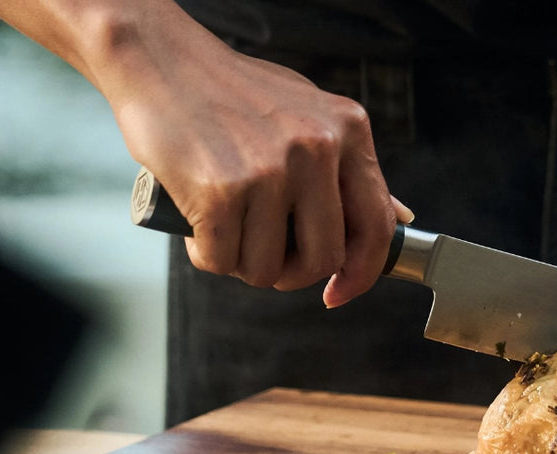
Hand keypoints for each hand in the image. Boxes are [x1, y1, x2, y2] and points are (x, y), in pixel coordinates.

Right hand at [97, 6, 411, 306]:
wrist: (157, 59)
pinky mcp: (221, 189)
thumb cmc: (231, 92)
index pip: (376, 225)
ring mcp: (270, 169)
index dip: (362, 274)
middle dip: (292, 274)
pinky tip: (200, 231)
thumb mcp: (310, 114)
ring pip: (269, 267)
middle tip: (266, 258)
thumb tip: (399, 218)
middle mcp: (316, 148)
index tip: (338, 292)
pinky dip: (208, 257)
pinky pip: (223, 260)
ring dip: (244, 265)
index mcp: (348, 130)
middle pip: (324, 258)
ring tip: (227, 233)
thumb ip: (351, 167)